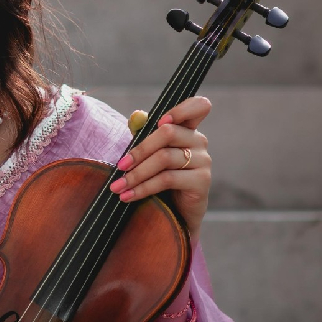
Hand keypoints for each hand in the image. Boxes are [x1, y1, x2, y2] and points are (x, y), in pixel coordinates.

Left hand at [109, 97, 211, 240]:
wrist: (175, 214)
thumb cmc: (161, 180)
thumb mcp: (150, 156)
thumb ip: (143, 134)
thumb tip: (136, 115)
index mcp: (187, 130)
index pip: (198, 107)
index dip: (181, 109)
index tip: (160, 121)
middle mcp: (199, 142)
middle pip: (168, 133)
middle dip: (139, 150)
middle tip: (119, 166)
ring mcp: (203, 161)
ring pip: (164, 158)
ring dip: (136, 174)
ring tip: (118, 187)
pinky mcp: (202, 181)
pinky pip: (167, 179)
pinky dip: (144, 188)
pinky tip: (128, 196)